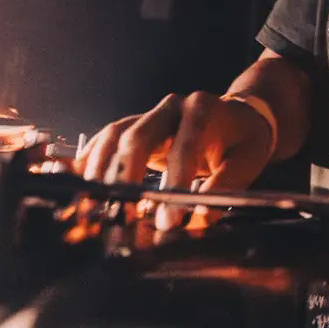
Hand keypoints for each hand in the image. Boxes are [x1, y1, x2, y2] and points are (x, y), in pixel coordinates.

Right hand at [74, 91, 275, 205]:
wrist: (236, 118)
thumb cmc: (243, 140)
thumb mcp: (246, 162)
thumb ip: (224, 188)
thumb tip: (199, 217)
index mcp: (203, 110)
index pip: (184, 148)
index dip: (175, 183)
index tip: (168, 221)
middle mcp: (172, 106)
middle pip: (138, 135)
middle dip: (126, 175)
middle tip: (121, 210)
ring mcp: (150, 114)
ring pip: (116, 135)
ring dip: (102, 169)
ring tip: (97, 201)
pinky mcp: (136, 126)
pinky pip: (108, 138)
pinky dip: (93, 158)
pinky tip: (82, 180)